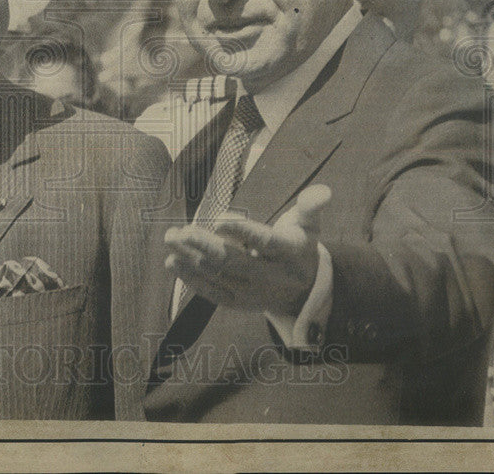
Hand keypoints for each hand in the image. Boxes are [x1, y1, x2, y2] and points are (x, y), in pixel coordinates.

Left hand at [164, 184, 331, 315]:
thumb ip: (311, 206)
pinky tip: (173, 262)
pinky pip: (212, 293)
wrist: (304, 290)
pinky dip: (191, 279)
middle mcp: (271, 276)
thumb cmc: (299, 245)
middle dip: (205, 246)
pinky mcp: (239, 303)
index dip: (242, 232)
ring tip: (171, 240)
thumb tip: (323, 190)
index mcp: (289, 252)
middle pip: (235, 262)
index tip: (219, 219)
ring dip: (191, 258)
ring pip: (219, 276)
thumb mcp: (310, 225)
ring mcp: (253, 293)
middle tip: (182, 230)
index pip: (264, 242)